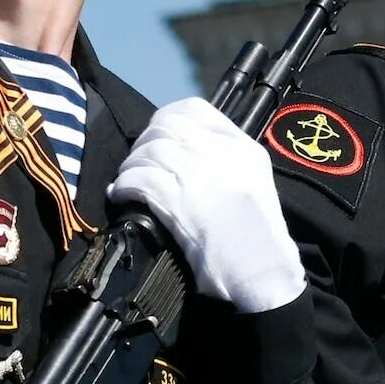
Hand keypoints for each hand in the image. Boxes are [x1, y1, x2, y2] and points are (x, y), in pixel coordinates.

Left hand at [108, 97, 304, 314]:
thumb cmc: (257, 238)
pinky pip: (138, 178)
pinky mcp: (177, 199)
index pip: (195, 109)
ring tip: (127, 182)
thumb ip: (226, 162)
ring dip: (130, 166)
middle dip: (144, 142)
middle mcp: (220, 153)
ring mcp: (198, 173)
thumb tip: (183, 150)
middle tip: (138, 163)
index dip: (166, 119)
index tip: (156, 136)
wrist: (262, 273)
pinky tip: (122, 197)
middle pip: (165, 126)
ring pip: (148, 151)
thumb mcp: (253, 184)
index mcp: (242, 147)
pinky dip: (123, 186)